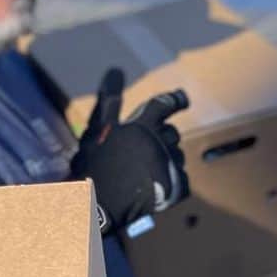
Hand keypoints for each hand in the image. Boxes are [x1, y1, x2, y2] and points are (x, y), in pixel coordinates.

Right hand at [70, 68, 188, 234]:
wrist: (98, 206)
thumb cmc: (93, 167)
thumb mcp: (97, 130)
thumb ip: (109, 101)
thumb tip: (116, 70)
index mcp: (143, 125)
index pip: (164, 105)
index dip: (175, 100)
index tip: (183, 99)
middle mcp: (160, 141)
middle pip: (171, 133)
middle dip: (161, 139)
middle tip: (143, 152)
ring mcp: (170, 165)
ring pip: (176, 156)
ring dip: (166, 161)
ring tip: (145, 173)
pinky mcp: (176, 187)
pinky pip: (182, 180)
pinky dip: (172, 183)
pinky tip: (156, 189)